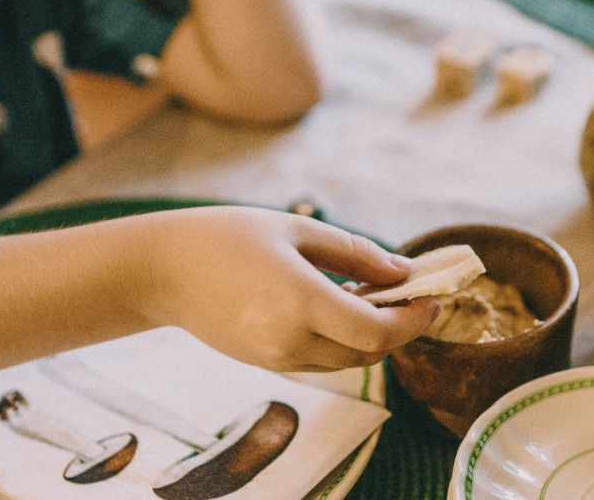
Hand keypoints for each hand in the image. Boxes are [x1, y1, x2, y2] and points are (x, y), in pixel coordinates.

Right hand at [136, 206, 439, 370]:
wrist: (160, 271)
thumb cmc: (226, 237)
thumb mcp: (297, 231)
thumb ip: (356, 253)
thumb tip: (403, 270)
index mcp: (301, 303)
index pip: (378, 332)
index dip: (414, 320)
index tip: (433, 298)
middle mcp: (291, 341)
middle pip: (369, 353)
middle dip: (400, 328)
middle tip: (410, 293)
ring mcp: (276, 358)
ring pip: (347, 361)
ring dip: (371, 335)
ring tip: (373, 293)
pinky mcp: (265, 363)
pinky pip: (320, 360)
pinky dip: (342, 341)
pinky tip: (339, 305)